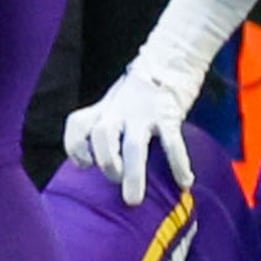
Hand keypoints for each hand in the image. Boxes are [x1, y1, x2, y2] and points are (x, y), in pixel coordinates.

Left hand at [64, 61, 197, 205]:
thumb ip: (103, 125)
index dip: (75, 146)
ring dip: (132, 174)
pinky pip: (172, 144)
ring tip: (133, 201)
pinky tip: (185, 183)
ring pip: (133, 146)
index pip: (77, 124)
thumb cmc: (139, 92)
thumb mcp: (114, 103)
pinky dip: (178, 164)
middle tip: (115, 180)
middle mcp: (118, 111)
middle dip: (105, 161)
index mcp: (103, 108)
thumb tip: (95, 165)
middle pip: (101, 135)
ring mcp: (143, 113)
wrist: (170, 60)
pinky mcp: (169, 116)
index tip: (83, 165)